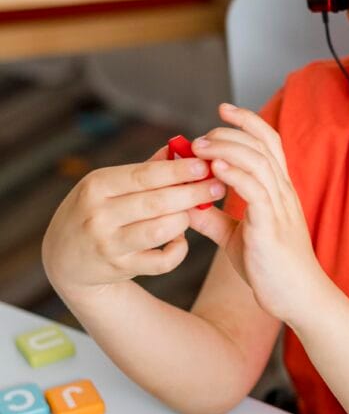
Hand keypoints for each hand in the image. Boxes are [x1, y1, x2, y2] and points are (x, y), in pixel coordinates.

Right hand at [41, 149, 225, 296]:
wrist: (65, 258)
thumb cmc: (97, 210)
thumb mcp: (108, 185)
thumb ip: (145, 168)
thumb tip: (181, 146)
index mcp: (97, 186)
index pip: (144, 175)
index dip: (177, 170)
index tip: (204, 165)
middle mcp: (100, 215)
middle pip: (157, 202)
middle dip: (193, 193)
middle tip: (218, 187)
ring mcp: (109, 244)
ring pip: (161, 231)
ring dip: (184, 220)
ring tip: (192, 212)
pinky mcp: (121, 268)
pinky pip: (162, 261)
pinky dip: (178, 249)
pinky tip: (179, 239)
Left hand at [185, 102, 325, 326]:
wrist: (296, 297)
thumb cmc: (270, 268)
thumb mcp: (236, 238)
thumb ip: (214, 219)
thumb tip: (186, 207)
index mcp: (278, 190)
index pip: (269, 141)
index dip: (248, 120)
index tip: (223, 110)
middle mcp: (283, 191)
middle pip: (262, 143)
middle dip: (228, 132)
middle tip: (198, 138)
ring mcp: (279, 206)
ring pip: (257, 160)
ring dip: (225, 147)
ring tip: (199, 148)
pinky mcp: (271, 225)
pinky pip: (255, 189)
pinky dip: (234, 173)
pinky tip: (214, 169)